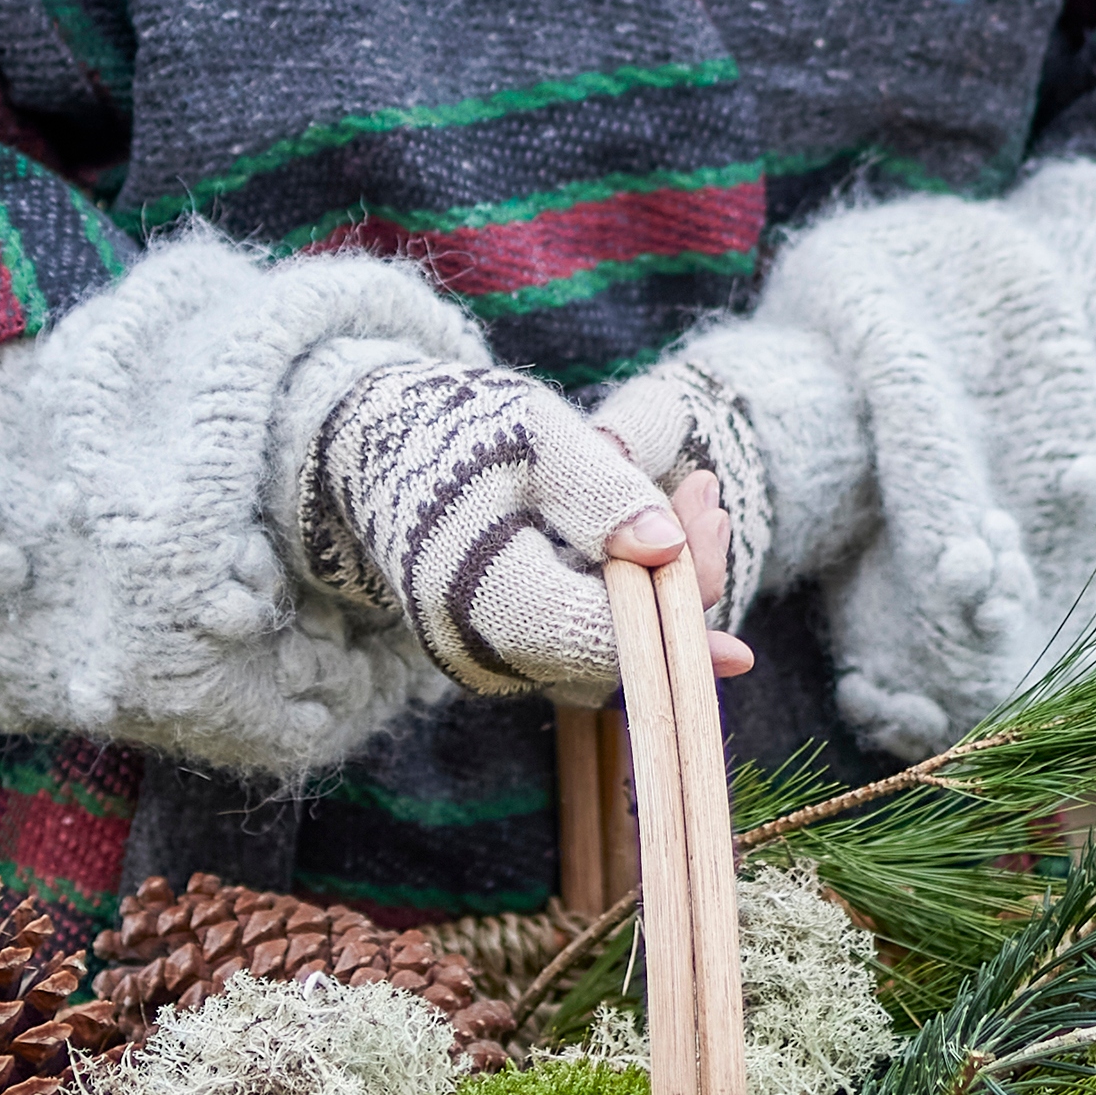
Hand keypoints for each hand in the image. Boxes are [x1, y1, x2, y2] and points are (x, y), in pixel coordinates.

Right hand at [303, 362, 752, 703]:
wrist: (370, 456)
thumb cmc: (452, 431)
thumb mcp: (533, 434)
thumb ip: (601, 491)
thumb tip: (666, 550)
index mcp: (489, 602)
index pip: (606, 635)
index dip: (677, 615)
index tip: (725, 564)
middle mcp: (486, 654)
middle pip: (616, 651)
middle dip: (679, 583)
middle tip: (708, 494)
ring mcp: (494, 663)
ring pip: (606, 652)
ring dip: (658, 588)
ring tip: (692, 497)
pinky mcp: (505, 655)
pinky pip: (583, 642)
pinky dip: (623, 595)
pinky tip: (650, 534)